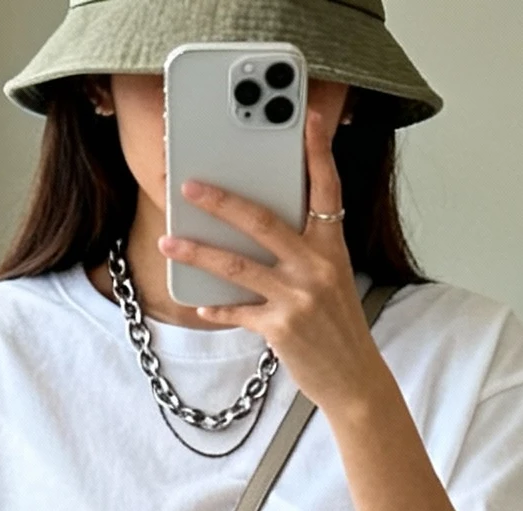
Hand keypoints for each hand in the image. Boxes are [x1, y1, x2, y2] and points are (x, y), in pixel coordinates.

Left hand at [159, 109, 386, 418]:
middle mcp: (316, 267)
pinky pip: (238, 311)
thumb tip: (257, 231)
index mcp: (332, 247)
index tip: (310, 118)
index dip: (318, 152)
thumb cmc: (337, 327)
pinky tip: (198, 304)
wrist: (353, 380)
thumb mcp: (332, 279)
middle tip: (190, 185)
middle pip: (261, 221)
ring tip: (169, 242)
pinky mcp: (281, 328)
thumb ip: (304, 251)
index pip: (327, 189)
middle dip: (221, 200)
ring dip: (197, 253)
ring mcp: (298, 297)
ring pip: (237, 266)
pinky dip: (216, 307)